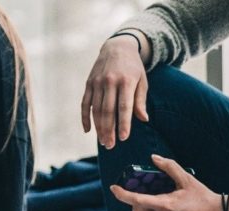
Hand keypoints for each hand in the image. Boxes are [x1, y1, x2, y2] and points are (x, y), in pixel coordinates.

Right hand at [82, 34, 149, 148]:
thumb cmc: (133, 68)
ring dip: (99, 127)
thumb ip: (140, 100)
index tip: (124, 138)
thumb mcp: (142, 81)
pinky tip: (88, 130)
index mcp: (126, 81)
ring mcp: (97, 82)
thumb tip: (143, 119)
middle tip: (110, 145)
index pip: (124, 106)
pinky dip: (85, 118)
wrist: (117, 47)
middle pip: (108, 110)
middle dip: (109, 130)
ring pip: (96, 109)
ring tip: (103, 141)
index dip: (124, 123)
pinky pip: (85, 103)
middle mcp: (110, 81)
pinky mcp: (89, 83)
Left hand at [110, 155, 221, 210]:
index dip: (122, 194)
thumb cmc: (204, 197)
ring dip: (150, 207)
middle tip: (141, 192)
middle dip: (135, 202)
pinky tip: (176, 207)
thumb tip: (154, 158)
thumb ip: (169, 167)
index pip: (136, 201)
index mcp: (165, 205)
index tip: (113, 188)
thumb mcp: (187, 179)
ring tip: (165, 197)